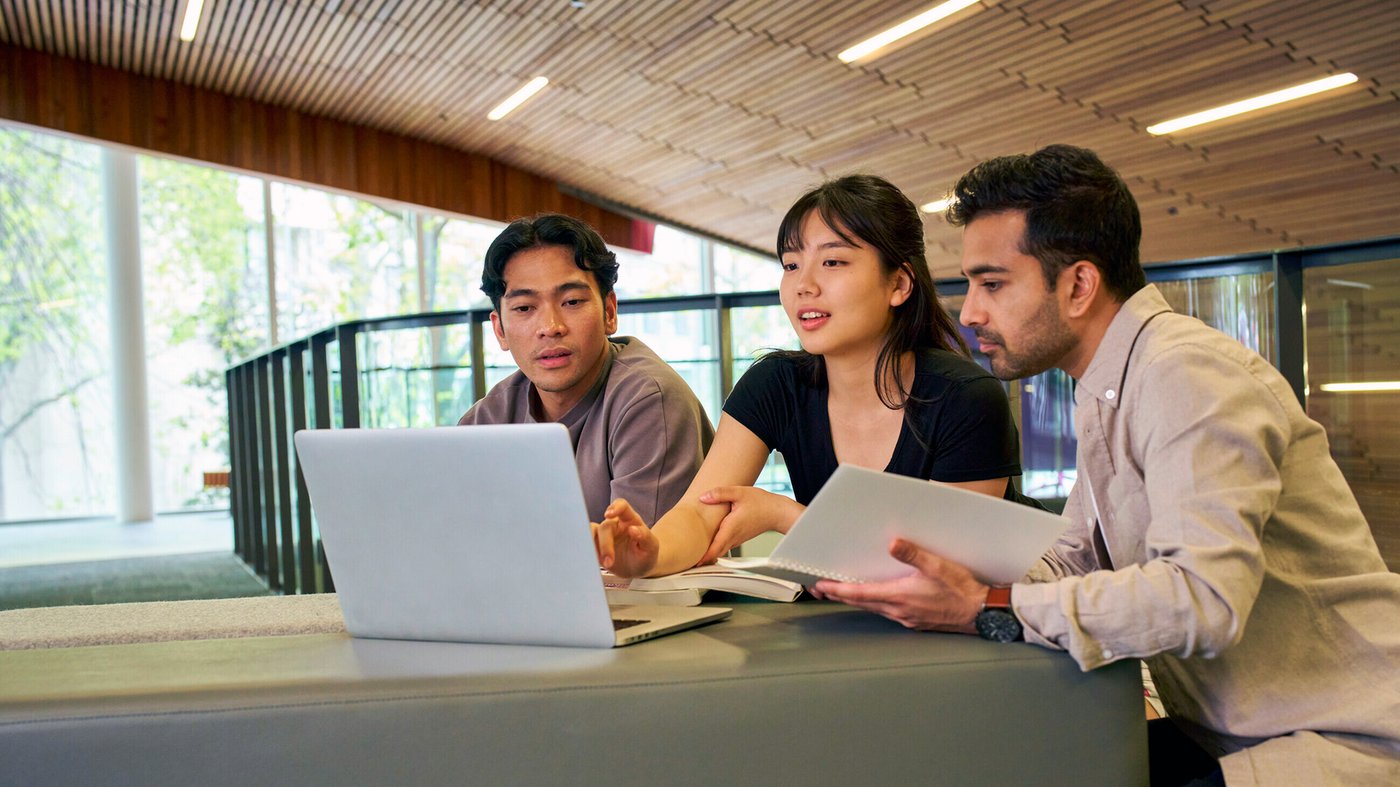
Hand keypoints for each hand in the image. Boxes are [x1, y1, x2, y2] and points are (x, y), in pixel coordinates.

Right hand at [591, 498, 658, 577]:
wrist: (639, 569)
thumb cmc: (646, 554)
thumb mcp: (651, 546)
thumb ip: (644, 536)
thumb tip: (633, 529)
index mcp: (630, 519)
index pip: (622, 506)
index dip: (614, 507)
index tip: (608, 515)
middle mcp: (615, 525)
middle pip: (605, 526)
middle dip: (605, 545)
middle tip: (609, 562)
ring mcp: (604, 535)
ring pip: (591, 532)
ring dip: (593, 547)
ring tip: (602, 563)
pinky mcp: (596, 546)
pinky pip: (586, 544)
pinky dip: (587, 551)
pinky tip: (592, 562)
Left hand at [697, 486, 804, 563]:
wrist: (777, 512)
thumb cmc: (761, 503)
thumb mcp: (739, 492)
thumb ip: (720, 493)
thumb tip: (703, 497)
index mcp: (731, 528)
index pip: (715, 547)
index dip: (703, 557)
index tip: (692, 561)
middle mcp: (733, 537)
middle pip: (715, 553)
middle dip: (701, 559)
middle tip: (686, 561)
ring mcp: (737, 539)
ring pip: (719, 550)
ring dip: (707, 554)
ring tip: (693, 554)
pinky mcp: (739, 538)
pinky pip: (724, 546)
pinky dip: (715, 548)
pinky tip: (707, 545)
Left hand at [814, 539, 987, 633]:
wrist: (981, 613)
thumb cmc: (962, 590)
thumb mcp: (938, 566)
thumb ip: (914, 555)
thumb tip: (893, 543)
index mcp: (900, 597)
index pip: (860, 593)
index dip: (838, 589)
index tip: (821, 586)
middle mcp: (899, 611)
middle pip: (862, 603)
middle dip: (841, 595)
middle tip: (823, 589)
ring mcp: (907, 618)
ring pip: (874, 609)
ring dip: (858, 600)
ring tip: (844, 592)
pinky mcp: (916, 621)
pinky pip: (888, 613)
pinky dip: (876, 605)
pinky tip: (878, 599)